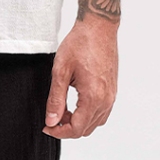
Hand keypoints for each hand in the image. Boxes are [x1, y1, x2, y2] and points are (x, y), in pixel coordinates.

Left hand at [42, 14, 118, 138]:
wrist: (98, 27)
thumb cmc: (80, 43)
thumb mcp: (61, 70)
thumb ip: (56, 98)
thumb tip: (51, 121)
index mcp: (93, 96)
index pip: (77, 129)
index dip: (59, 132)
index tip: (47, 127)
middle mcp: (106, 100)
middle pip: (86, 129)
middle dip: (67, 127)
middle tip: (52, 116)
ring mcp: (111, 96)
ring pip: (95, 122)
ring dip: (78, 121)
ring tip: (62, 108)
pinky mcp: (112, 90)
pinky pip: (101, 112)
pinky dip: (88, 114)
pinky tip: (75, 103)